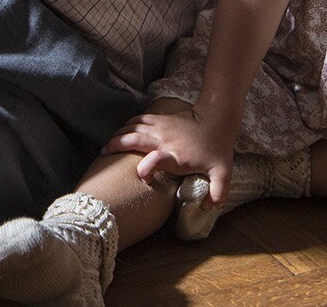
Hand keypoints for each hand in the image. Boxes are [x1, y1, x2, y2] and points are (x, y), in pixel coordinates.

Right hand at [102, 110, 236, 202]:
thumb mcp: (223, 173)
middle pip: (134, 139)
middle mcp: (164, 140)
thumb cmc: (217, 148)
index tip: (142, 178)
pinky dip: (126, 125)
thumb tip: (207, 207)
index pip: (156, 160)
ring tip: (107, 145)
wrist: (216, 120)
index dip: (146, 169)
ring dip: (118, 135)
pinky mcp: (159, 119)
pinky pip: (137, 119)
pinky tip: (121, 132)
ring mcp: (160, 127)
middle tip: (104, 154)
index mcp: (176, 155)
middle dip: (117, 146)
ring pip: (132, 127)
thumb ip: (218, 192)